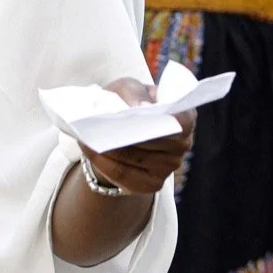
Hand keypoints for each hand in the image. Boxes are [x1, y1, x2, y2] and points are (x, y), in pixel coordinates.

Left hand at [79, 77, 195, 194]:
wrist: (121, 129)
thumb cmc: (128, 103)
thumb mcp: (128, 89)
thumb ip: (134, 93)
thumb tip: (140, 108)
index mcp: (184, 116)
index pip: (181, 121)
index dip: (162, 119)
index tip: (137, 112)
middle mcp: (182, 144)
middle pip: (154, 142)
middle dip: (127, 134)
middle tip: (100, 126)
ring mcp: (169, 167)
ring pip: (136, 159)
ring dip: (110, 150)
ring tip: (88, 137)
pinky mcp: (151, 184)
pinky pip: (125, 176)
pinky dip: (105, 164)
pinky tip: (90, 152)